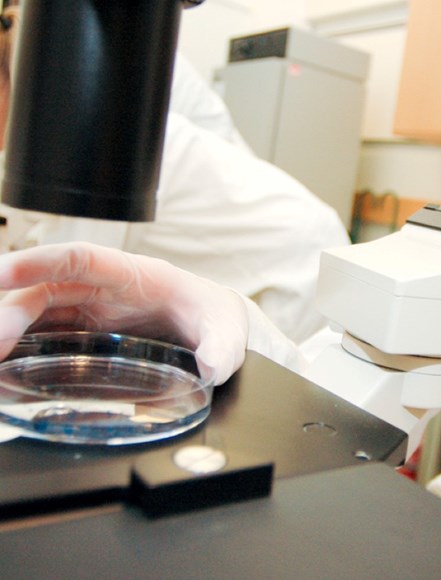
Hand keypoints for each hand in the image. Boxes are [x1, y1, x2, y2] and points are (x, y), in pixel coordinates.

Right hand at [0, 242, 248, 383]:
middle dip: (12, 312)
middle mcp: (102, 289)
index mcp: (133, 275)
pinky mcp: (83, 334)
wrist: (217, 325)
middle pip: (44, 291)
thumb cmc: (214, 317)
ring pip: (35, 314)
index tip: (4, 272)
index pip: (81, 258)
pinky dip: (20, 353)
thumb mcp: (226, 331)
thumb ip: (222, 347)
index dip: (40, 262)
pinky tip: (8, 374)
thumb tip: (213, 366)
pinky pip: (43, 338)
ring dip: (8, 334)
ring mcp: (89, 311)